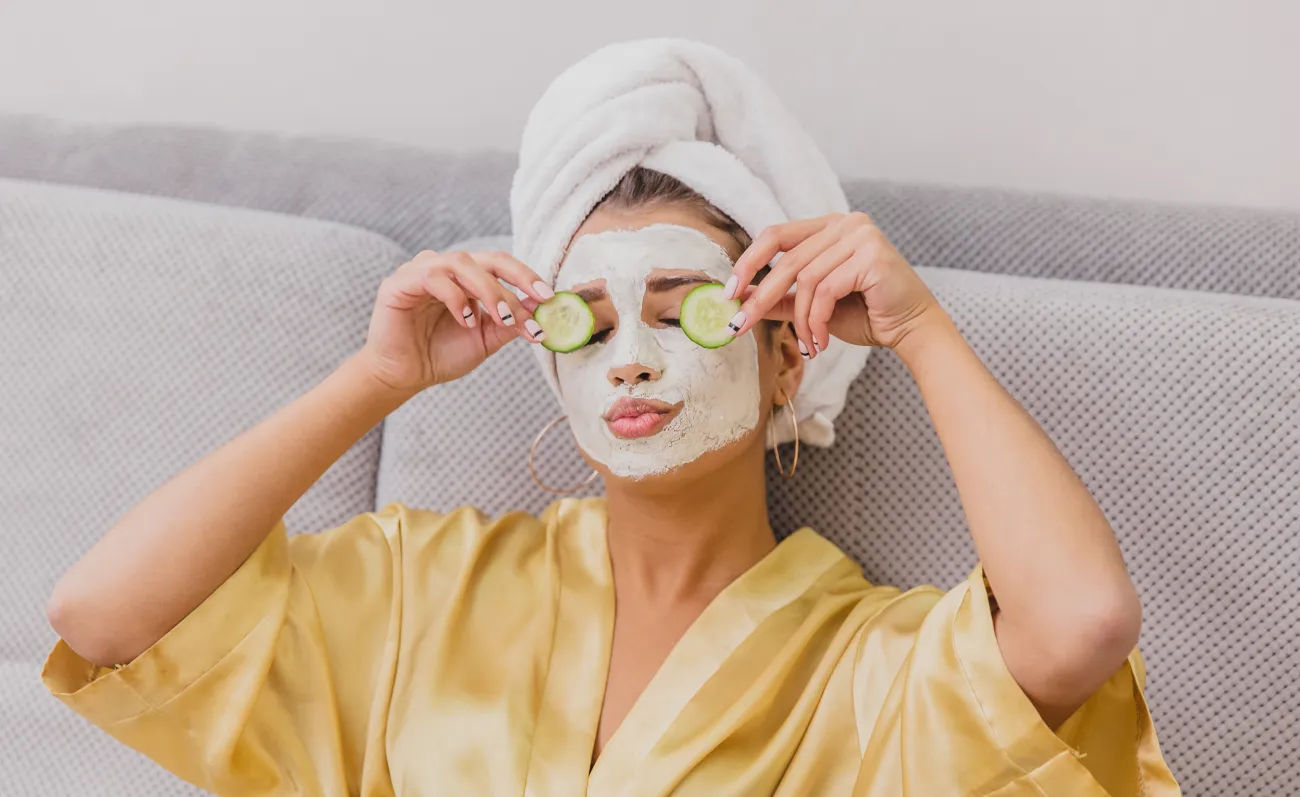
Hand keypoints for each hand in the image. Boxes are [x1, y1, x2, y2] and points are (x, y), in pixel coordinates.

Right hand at [358, 250, 552, 394]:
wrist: (405, 376)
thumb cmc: (441, 355)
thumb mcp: (485, 340)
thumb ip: (510, 323)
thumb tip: (540, 308)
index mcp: (468, 279)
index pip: (503, 267)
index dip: (528, 279)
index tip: (550, 299)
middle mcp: (446, 269)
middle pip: (488, 259)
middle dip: (517, 280)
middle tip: (536, 303)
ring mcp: (422, 271)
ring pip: (462, 263)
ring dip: (489, 291)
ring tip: (501, 320)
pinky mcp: (400, 282)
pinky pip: (433, 277)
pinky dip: (456, 297)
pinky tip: (467, 320)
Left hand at [725, 213, 941, 353]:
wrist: (911, 329)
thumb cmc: (866, 314)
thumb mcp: (813, 305)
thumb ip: (781, 297)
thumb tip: (739, 298)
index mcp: (829, 226)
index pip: (776, 234)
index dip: (748, 262)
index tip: (729, 292)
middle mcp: (845, 223)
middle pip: (787, 259)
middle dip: (760, 296)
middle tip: (740, 324)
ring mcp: (861, 235)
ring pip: (806, 279)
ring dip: (800, 319)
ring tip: (807, 344)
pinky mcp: (871, 255)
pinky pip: (825, 290)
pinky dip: (816, 321)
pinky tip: (821, 342)